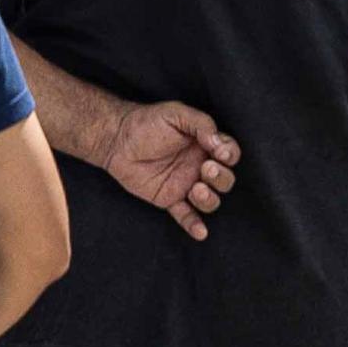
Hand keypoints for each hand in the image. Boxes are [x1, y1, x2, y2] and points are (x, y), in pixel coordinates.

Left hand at [95, 100, 239, 237]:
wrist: (117, 139)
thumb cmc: (147, 122)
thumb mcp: (177, 113)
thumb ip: (201, 124)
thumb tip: (219, 144)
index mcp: (205, 145)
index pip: (230, 154)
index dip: (230, 155)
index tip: (220, 154)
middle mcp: (199, 166)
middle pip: (225, 180)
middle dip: (221, 178)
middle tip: (206, 169)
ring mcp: (185, 185)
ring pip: (210, 201)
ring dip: (209, 200)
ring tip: (195, 190)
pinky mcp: (170, 199)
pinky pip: (186, 216)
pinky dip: (194, 225)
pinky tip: (200, 232)